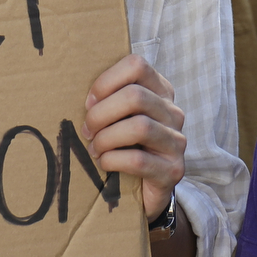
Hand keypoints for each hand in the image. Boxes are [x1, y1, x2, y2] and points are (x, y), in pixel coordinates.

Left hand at [82, 54, 188, 219]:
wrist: (144, 190)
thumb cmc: (124, 145)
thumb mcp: (118, 116)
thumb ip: (108, 99)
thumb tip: (79, 94)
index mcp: (160, 91)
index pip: (136, 65)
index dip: (106, 81)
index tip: (89, 102)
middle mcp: (173, 113)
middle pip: (135, 97)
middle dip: (101, 114)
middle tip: (87, 130)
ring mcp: (177, 142)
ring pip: (139, 127)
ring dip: (106, 138)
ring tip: (94, 148)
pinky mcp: (173, 170)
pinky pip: (139, 160)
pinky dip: (113, 160)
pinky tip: (104, 163)